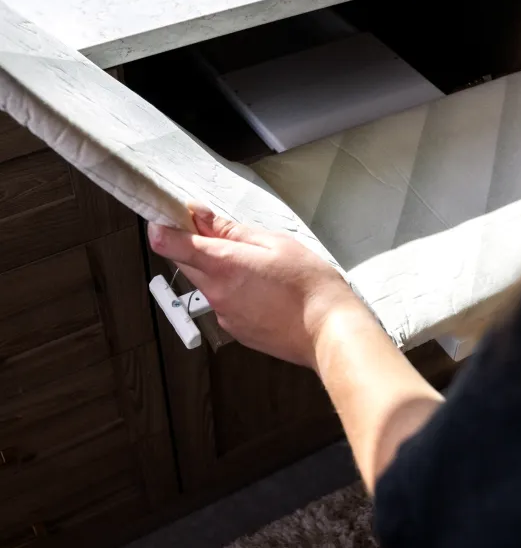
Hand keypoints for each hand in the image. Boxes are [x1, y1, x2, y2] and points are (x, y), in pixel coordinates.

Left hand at [147, 205, 367, 368]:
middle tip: (226, 234)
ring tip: (257, 266)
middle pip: (186, 262)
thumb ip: (232, 230)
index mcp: (224, 265)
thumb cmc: (309, 285)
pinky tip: (262, 288)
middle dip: (196, 245)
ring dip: (219, 269)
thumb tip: (201, 217)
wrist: (328, 331)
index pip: (170, 244)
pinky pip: (223, 302)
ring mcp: (225, 315)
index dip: (165, 227)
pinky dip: (233, 291)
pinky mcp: (235, 330)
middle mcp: (217, 293)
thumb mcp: (275, 242)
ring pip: (206, 283)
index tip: (172, 217)